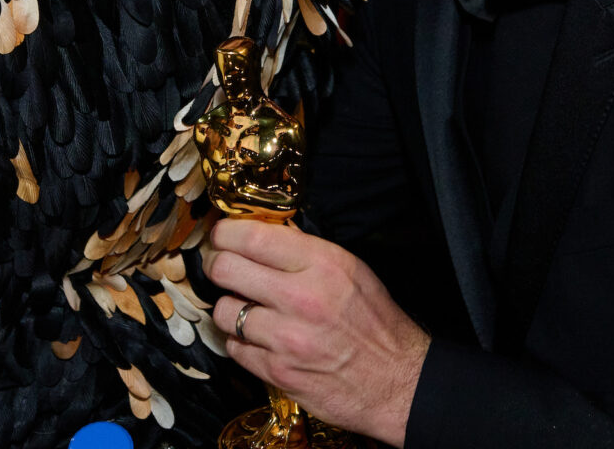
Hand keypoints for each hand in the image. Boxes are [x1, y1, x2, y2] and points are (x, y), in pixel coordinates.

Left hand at [203, 220, 428, 446]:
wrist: (396, 381)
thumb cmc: (375, 324)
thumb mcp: (351, 270)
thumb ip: (305, 250)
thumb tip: (264, 234)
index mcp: (322, 264)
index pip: (251, 236)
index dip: (226, 233)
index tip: (222, 235)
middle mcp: (301, 297)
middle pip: (225, 269)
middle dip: (218, 266)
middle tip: (223, 269)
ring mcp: (285, 338)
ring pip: (223, 311)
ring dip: (230, 308)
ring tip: (248, 309)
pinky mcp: (276, 372)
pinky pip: (234, 348)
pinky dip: (242, 343)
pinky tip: (261, 340)